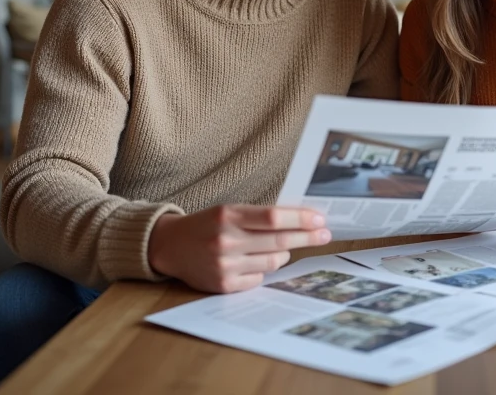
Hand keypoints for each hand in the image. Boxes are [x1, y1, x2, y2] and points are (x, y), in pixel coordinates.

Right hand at [148, 205, 331, 292]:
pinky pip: (259, 278)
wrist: (171, 246)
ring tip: (278, 247)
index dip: (301, 219)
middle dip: (308, 237)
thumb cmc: (208, 225)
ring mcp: (225, 265)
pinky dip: (263, 269)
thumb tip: (301, 221)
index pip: (273, 217)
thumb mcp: (229, 211)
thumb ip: (259, 216)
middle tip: (325, 234)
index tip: (320, 219)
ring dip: (283, 253)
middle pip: (280, 240)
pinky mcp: (224, 285)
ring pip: (273, 261)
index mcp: (228, 215)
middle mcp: (226, 240)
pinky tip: (253, 261)